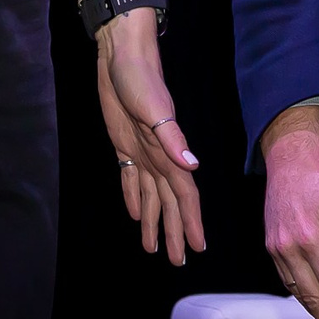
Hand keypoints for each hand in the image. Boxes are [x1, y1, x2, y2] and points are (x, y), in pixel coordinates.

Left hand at [95, 9, 206, 265]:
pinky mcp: (125, 146)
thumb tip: (193, 167)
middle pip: (170, 203)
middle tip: (177, 261)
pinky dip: (135, 198)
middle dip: (174, 231)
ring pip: (152, 197)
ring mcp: (143, 154)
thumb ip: (172, 139)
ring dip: (155, 221)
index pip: (185, 196)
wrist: (121, 57)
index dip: (191, 222)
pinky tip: (137, 214)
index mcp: (170, 153)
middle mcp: (159, 158)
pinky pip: (132, 180)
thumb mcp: (155, 109)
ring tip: (154, 248)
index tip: (197, 247)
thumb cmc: (139, 80)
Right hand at [261, 105, 318, 318]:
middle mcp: (291, 248)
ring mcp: (278, 248)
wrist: (289, 154)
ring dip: (316, 315)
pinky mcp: (273, 244)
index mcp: (311, 238)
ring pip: (298, 292)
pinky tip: (314, 304)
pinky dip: (302, 297)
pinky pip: (288, 280)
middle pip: (314, 299)